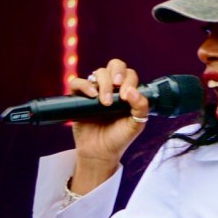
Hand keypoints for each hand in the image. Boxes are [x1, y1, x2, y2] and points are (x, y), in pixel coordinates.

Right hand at [66, 59, 149, 193]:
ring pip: (98, 72)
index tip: (126, 97)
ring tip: (104, 102)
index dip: (129, 80)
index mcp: (127, 92)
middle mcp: (112, 89)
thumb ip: (140, 107)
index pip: (130, 75)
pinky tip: (92, 95)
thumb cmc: (119, 137)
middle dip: (117, 72)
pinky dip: (84, 85)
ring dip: (103, 84)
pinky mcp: (79, 98)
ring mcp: (95, 91)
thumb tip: (131, 91)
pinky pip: (77, 83)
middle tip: (117, 86)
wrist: (100, 152)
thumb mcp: (136, 124)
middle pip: (115, 65)